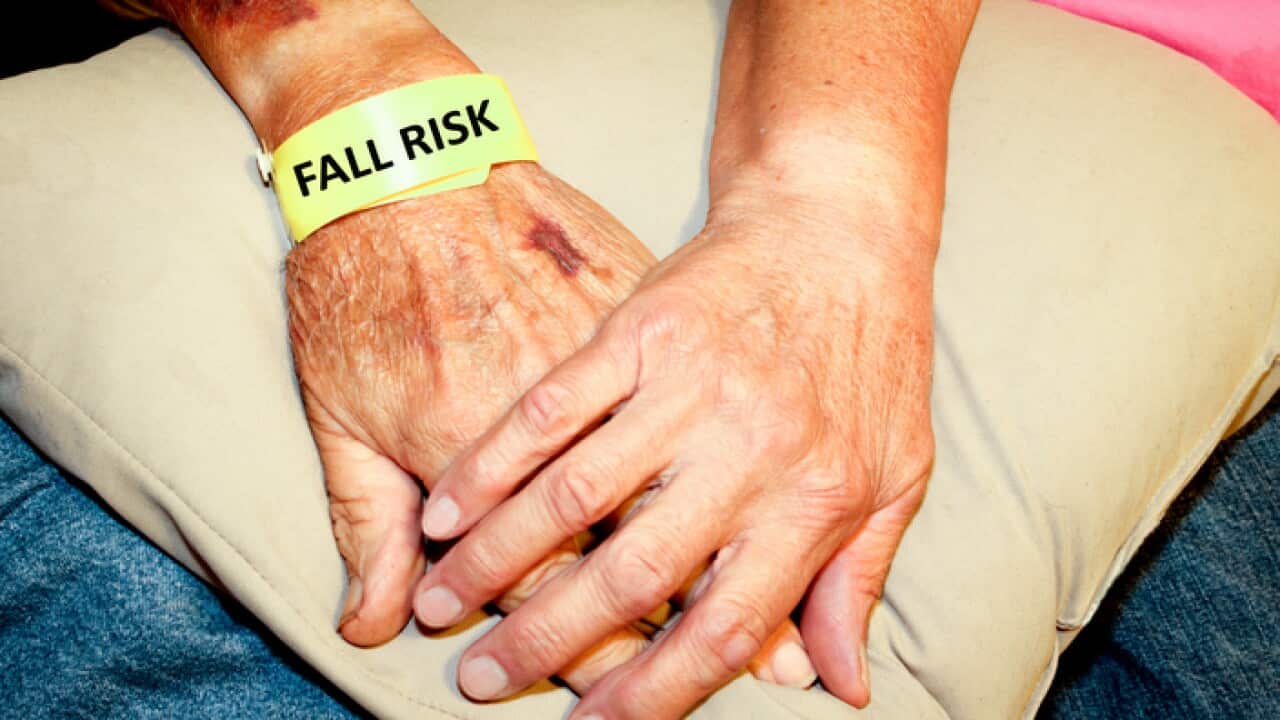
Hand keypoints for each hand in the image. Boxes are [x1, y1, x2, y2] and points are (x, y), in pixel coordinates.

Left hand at [156, 0, 820, 694]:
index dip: (584, 661)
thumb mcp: (338, 417)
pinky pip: (676, 436)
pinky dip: (698, 499)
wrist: (424, 167)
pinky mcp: (651, 329)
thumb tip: (364, 625)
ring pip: (679, 510)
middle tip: (655, 712)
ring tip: (731, 662)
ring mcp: (636, 371)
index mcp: (483, 448)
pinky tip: (724, 553)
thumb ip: (361, 525)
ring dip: (693, 595)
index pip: (556, 584)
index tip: (603, 718)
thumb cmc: (363, 296)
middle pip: (635, 567)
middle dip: (643, 652)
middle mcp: (573, 422)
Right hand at [416, 183, 936, 716]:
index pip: (724, 627)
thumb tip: (837, 684)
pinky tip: (447, 506)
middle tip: (481, 678)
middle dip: (547, 638)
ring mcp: (687, 386)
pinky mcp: (639, 329)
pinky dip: (491, 463)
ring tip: (443, 604)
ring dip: (497, 559)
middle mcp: (747, 452)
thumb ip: (857, 580)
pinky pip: (550, 409)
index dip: (655, 692)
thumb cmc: (874, 354)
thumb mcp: (896, 473)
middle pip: (632, 573)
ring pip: (575, 495)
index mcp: (814, 501)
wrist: (840, 221)